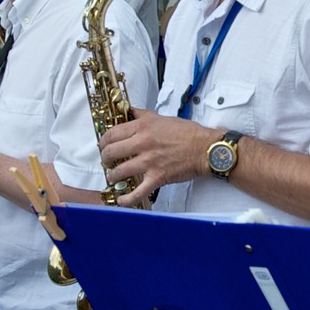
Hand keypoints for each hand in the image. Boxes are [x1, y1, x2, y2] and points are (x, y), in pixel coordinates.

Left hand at [99, 108, 215, 203]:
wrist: (206, 149)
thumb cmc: (188, 133)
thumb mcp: (162, 118)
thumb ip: (142, 115)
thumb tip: (129, 111)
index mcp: (143, 127)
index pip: (112, 134)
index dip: (103, 141)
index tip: (104, 145)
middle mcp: (143, 143)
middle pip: (111, 152)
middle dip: (105, 159)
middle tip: (108, 161)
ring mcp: (149, 161)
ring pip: (119, 172)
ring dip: (113, 176)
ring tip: (114, 177)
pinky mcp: (157, 177)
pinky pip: (138, 191)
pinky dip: (127, 199)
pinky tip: (122, 199)